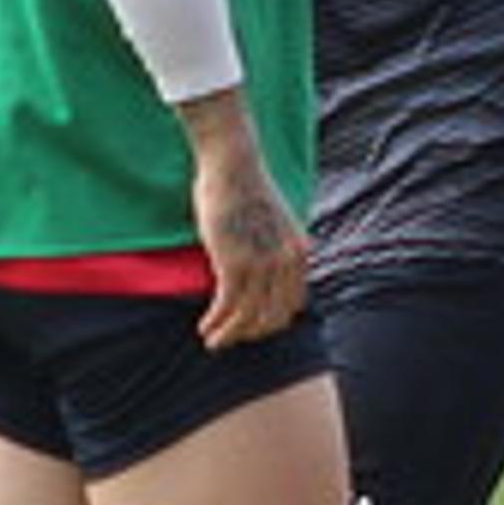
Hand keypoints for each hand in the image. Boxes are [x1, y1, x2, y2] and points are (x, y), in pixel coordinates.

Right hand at [190, 137, 308, 349]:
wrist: (234, 164)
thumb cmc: (245, 188)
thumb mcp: (272, 223)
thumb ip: (273, 248)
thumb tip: (258, 272)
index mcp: (299, 253)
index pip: (292, 306)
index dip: (271, 323)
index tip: (250, 327)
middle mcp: (287, 263)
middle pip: (272, 318)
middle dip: (249, 334)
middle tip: (227, 340)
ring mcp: (263, 264)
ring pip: (249, 318)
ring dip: (228, 335)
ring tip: (211, 341)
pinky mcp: (237, 263)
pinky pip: (228, 307)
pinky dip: (216, 323)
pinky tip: (203, 327)